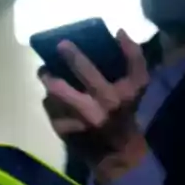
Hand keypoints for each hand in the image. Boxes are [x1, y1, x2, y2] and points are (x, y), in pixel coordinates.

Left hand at [40, 31, 149, 179]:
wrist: (117, 152)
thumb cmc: (126, 112)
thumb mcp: (138, 85)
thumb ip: (133, 57)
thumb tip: (119, 32)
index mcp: (114, 94)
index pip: (93, 69)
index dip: (76, 55)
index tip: (63, 43)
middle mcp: (94, 108)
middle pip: (61, 85)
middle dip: (52, 69)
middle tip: (50, 57)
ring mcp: (75, 121)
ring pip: (51, 94)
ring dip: (48, 80)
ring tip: (47, 74)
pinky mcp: (62, 131)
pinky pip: (49, 107)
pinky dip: (50, 99)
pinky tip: (55, 97)